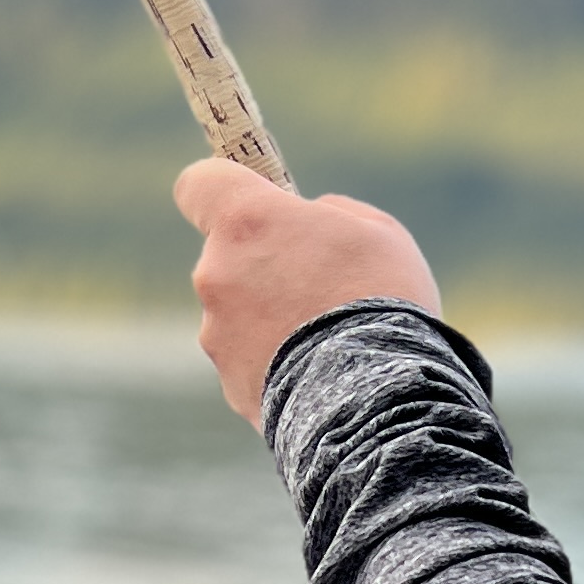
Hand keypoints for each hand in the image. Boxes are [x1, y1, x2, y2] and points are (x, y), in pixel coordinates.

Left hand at [176, 157, 440, 422]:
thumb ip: (331, 214)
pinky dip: (277, 362)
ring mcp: (217, 333)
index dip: (222, 190)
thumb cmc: (385, 302)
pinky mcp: (230, 383)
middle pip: (227, 255)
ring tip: (328, 340)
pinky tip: (321, 374)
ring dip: (271, 317)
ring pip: (239, 312)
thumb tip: (311, 220)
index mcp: (247, 221)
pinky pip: (250, 359)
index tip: (250, 201)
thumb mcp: (377, 232)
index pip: (199, 185)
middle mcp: (217, 273)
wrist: (379, 398)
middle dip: (264, 265)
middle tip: (319, 285)